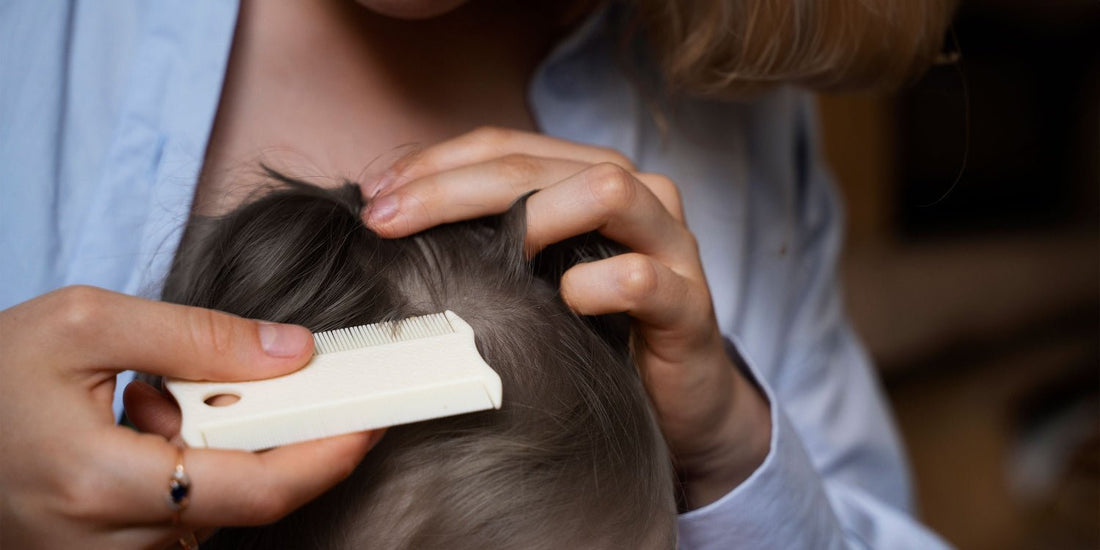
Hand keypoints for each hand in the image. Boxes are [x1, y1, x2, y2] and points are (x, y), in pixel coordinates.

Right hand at [0, 286, 380, 548]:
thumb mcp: (81, 324)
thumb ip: (196, 336)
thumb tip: (292, 353)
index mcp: (99, 483)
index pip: (256, 488)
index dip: (327, 455)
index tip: (372, 420)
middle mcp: (106, 542)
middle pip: (244, 497)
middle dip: (259, 431)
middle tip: (216, 379)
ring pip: (217, 507)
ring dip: (214, 447)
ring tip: (140, 403)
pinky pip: (184, 515)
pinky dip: (189, 467)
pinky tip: (135, 431)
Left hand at [361, 127, 770, 506]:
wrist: (678, 398)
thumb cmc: (596, 330)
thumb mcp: (534, 275)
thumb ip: (487, 238)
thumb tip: (389, 217)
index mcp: (590, 175)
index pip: (504, 145)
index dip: (434, 164)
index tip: (375, 196)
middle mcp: (637, 193)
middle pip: (537, 164)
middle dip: (451, 188)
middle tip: (389, 221)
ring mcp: (669, 243)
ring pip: (606, 189)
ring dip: (532, 216)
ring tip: (483, 256)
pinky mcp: (690, 303)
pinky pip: (642, 277)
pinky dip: (595, 285)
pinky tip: (566, 303)